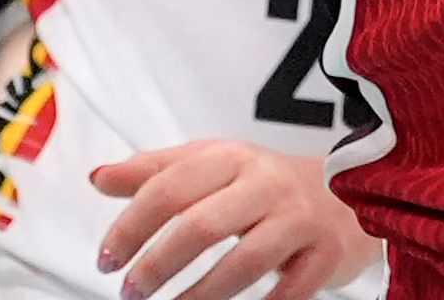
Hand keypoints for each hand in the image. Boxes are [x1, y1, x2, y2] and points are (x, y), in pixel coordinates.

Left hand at [91, 139, 382, 299]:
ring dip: (199, 295)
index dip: (131, 226)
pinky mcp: (325, 252)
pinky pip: (290, 290)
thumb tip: (98, 178)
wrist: (345, 190)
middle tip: (131, 292)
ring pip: (244, 262)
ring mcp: (298, 219)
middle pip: (202, 225)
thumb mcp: (210, 165)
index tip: (107, 259)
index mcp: (230, 158)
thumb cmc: (262, 183)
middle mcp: (265, 184)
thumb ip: (154, 171)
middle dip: (158, 265)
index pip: (169, 188)